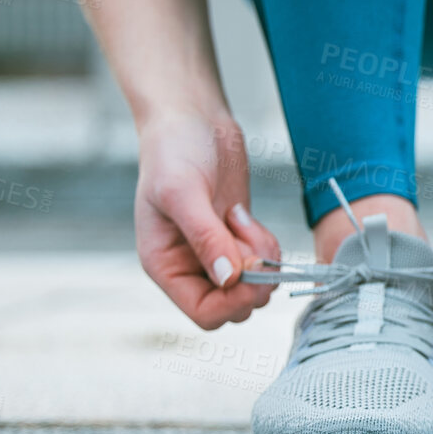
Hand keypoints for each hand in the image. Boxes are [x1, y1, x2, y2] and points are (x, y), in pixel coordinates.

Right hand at [135, 113, 280, 329]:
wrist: (191, 119)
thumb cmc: (174, 151)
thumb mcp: (183, 192)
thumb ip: (206, 238)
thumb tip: (229, 280)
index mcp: (165, 265)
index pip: (205, 314)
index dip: (234, 301)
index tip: (250, 268)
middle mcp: (189, 267)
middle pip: (235, 307)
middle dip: (254, 279)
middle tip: (248, 238)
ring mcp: (216, 254)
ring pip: (254, 287)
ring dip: (262, 258)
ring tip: (242, 219)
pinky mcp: (238, 238)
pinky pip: (264, 263)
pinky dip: (267, 245)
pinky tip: (245, 216)